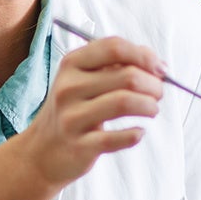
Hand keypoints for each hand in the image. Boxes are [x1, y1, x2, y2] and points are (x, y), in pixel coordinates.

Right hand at [18, 37, 165, 188]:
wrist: (41, 152)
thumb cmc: (73, 110)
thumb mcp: (85, 80)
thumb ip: (118, 66)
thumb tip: (157, 65)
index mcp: (72, 64)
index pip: (115, 47)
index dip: (144, 56)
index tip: (159, 69)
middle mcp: (69, 88)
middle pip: (127, 75)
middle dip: (153, 84)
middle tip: (158, 94)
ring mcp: (72, 117)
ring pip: (125, 102)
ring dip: (149, 106)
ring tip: (152, 110)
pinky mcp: (80, 145)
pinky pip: (117, 137)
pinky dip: (135, 134)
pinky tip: (138, 133)